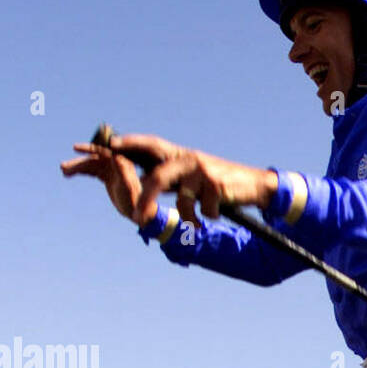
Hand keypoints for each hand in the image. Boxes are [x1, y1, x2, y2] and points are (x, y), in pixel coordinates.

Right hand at [61, 141, 143, 220]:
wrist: (139, 212)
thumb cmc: (135, 201)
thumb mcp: (129, 187)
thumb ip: (123, 173)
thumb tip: (116, 157)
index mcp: (121, 162)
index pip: (103, 151)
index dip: (89, 148)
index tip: (75, 148)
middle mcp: (116, 163)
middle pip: (93, 158)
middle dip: (78, 162)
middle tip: (63, 166)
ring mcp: (111, 168)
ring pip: (90, 164)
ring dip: (76, 167)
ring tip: (63, 170)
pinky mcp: (107, 175)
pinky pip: (91, 171)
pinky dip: (80, 172)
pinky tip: (69, 174)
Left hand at [103, 133, 278, 225]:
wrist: (254, 185)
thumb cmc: (220, 185)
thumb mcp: (194, 177)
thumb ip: (173, 178)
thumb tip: (144, 186)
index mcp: (181, 156)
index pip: (151, 145)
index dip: (131, 143)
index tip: (112, 146)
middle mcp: (189, 159)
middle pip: (159, 178)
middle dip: (146, 200)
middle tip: (138, 219)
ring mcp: (202, 170)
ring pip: (183, 200)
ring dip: (189, 218)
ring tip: (197, 224)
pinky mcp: (216, 183)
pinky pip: (203, 208)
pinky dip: (209, 215)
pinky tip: (219, 210)